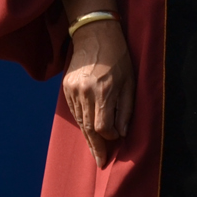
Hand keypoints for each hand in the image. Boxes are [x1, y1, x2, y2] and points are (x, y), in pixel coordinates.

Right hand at [62, 19, 133, 166]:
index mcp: (102, 90)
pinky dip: (82, 122)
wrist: (94, 33)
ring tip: (96, 151)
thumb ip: (125, 108)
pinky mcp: (66, 88)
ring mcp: (72, 90)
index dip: (110, 137)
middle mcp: (84, 92)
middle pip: (89, 128)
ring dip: (88, 137)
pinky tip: (89, 131)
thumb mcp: (130, 80)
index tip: (116, 143)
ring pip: (80, 121)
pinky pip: (75, 111)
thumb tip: (121, 133)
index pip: (103, 126)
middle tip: (101, 162)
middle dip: (96, 147)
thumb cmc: (118, 56)